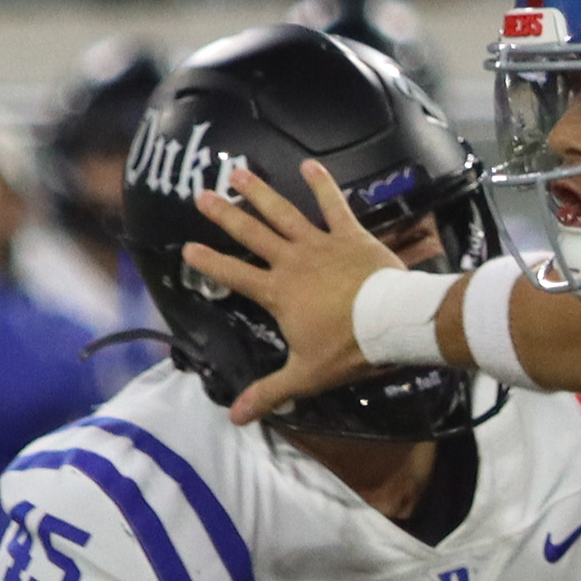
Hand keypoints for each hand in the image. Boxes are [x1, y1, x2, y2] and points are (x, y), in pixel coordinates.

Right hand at [185, 160, 396, 423]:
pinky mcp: (350, 234)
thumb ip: (269, 392)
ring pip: (283, 213)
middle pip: (251, 235)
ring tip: (237, 171)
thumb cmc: (348, 348)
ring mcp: (320, 243)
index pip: (234, 276)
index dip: (209, 263)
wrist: (393, 322)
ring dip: (259, 192)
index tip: (187, 248)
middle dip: (224, 216)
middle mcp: (292, 261)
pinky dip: (323, 184)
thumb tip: (234, 417)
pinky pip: (334, 205)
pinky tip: (310, 163)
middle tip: (200, 195)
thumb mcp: (305, 375)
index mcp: (277, 292)